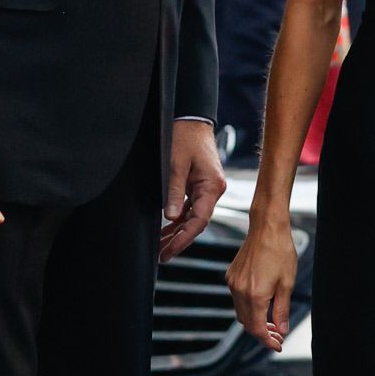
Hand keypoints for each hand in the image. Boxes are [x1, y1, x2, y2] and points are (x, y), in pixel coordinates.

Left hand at [160, 119, 226, 262]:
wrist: (191, 120)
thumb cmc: (185, 137)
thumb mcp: (176, 164)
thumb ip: (174, 191)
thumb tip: (170, 217)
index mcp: (211, 186)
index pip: (199, 221)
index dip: (184, 239)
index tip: (169, 251)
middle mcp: (212, 190)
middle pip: (197, 223)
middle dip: (179, 241)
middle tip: (162, 256)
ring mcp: (206, 189)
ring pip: (192, 218)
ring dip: (177, 233)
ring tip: (161, 248)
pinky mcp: (199, 186)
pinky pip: (190, 209)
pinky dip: (179, 220)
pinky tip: (167, 231)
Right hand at [226, 212, 297, 351]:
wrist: (267, 227)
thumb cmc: (280, 251)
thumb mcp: (287, 283)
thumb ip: (282, 310)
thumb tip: (281, 330)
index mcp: (254, 295)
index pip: (256, 329)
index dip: (267, 341)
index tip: (277, 345)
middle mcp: (239, 291)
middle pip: (246, 323)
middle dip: (261, 332)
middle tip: (277, 335)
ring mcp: (233, 283)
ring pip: (240, 312)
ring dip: (254, 319)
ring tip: (271, 321)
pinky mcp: (231, 275)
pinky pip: (237, 298)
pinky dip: (248, 306)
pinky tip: (262, 302)